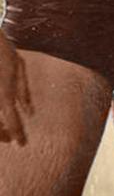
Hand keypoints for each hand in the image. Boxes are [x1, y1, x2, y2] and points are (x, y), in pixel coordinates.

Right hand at [0, 30, 31, 144]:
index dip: (17, 134)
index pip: (12, 120)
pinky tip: (0, 118)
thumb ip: (23, 91)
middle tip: (10, 139)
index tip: (22, 144)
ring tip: (3, 132)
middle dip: (2, 135)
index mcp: (5, 93)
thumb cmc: (3, 51)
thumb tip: (30, 112)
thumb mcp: (19, 66)